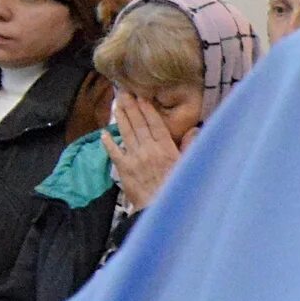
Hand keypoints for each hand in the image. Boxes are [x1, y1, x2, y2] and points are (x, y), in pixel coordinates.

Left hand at [103, 94, 184, 210]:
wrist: (159, 207)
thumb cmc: (177, 187)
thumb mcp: (189, 165)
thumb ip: (190, 146)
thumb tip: (195, 129)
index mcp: (166, 148)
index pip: (155, 124)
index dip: (147, 109)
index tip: (142, 97)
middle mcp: (149, 149)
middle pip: (139, 124)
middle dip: (131, 107)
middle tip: (124, 92)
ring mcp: (134, 158)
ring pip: (126, 133)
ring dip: (120, 118)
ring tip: (116, 104)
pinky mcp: (123, 169)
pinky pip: (114, 152)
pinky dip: (108, 142)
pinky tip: (104, 133)